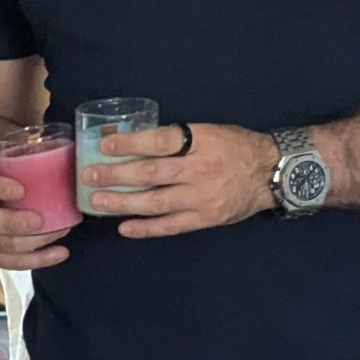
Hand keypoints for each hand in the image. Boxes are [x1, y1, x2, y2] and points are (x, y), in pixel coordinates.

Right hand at [0, 165, 72, 270]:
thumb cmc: (15, 185)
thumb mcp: (18, 168)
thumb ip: (34, 159)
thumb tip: (65, 148)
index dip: (1, 188)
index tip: (21, 189)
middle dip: (15, 223)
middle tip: (40, 220)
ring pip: (5, 246)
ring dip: (36, 242)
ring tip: (62, 231)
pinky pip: (14, 264)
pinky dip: (39, 261)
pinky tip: (60, 253)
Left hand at [85, 123, 274, 237]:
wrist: (271, 173)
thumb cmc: (236, 147)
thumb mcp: (210, 132)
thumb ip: (177, 139)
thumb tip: (134, 141)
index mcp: (202, 141)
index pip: (160, 141)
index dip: (130, 144)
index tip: (105, 145)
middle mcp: (200, 169)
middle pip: (151, 173)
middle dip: (116, 175)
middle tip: (89, 175)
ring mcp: (202, 197)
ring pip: (155, 202)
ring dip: (122, 202)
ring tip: (97, 201)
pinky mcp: (204, 218)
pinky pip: (170, 226)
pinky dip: (145, 228)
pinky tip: (124, 227)